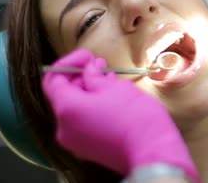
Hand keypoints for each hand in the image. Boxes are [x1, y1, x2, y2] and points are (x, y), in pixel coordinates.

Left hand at [42, 49, 199, 181]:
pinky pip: (83, 123)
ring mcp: (76, 142)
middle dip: (80, 77)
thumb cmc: (137, 117)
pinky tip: (111, 98)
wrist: (154, 151)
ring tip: (108, 80)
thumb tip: (89, 70)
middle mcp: (64, 128)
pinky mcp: (89, 150)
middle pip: (63, 96)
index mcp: (67, 110)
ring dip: (88, 92)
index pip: (53, 79)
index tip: (88, 56)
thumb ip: (95, 76)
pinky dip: (92, 108)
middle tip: (100, 65)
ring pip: (75, 110)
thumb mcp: (116, 87)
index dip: (69, 63)